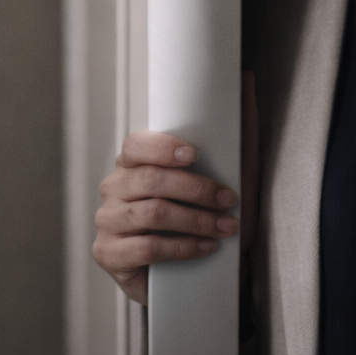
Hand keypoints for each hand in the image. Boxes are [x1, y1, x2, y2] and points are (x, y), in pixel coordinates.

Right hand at [93, 130, 238, 304]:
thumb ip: (233, 132)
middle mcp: (114, 188)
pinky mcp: (109, 254)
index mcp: (132, 163)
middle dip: (196, 189)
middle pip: (150, 180)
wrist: (192, 271)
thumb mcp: (222, 175)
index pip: (136, 144)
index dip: (163, 147)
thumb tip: (247, 83)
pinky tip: (205, 247)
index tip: (195, 154)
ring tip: (224, 227)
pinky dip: (182, 247)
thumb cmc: (202, 215)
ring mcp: (108, 221)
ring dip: (196, 220)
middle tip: (227, 199)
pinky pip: (146, 248)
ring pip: (151, 213)